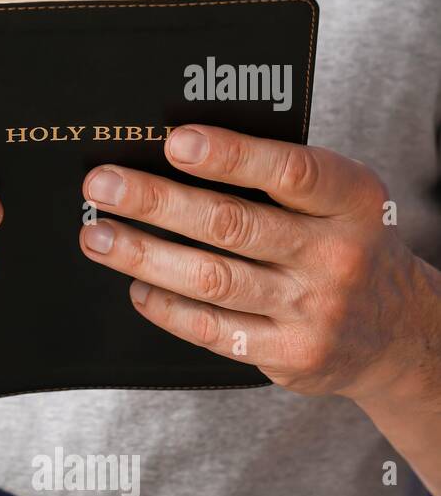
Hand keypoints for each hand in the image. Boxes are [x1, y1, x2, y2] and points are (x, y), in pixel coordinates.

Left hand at [77, 125, 439, 404]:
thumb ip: (276, 178)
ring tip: (96, 235)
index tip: (174, 141)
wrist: (400, 330)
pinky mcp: (289, 354)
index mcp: (351, 200)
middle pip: (231, 224)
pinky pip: (212, 329)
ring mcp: (312, 310)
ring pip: (210, 279)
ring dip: (143, 255)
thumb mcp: (337, 201)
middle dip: (156, 202)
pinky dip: (165, 305)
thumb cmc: (343, 244)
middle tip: (101, 186)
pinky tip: (136, 285)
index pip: (289, 171)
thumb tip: (176, 150)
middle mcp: (335, 255)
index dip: (230, 155)